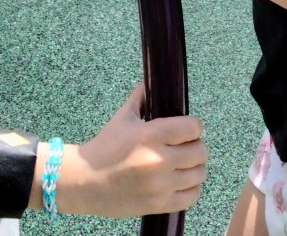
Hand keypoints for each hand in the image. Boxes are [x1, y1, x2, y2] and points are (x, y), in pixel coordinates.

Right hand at [58, 83, 206, 216]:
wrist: (86, 182)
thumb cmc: (105, 147)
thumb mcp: (122, 118)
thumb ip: (141, 98)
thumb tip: (154, 80)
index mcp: (150, 135)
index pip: (192, 127)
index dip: (194, 125)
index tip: (188, 127)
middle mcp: (158, 160)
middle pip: (200, 151)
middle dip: (196, 145)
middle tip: (186, 145)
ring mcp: (160, 185)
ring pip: (199, 174)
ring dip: (195, 167)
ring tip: (184, 164)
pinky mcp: (160, 205)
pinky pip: (191, 197)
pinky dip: (191, 188)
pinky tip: (182, 181)